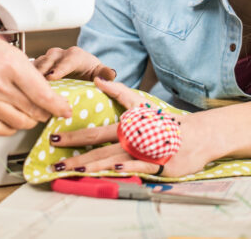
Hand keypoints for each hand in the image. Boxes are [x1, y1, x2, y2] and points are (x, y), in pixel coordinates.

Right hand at [0, 22, 71, 136]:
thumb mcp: (11, 51)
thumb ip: (29, 73)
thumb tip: (48, 92)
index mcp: (10, 64)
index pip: (42, 94)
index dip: (58, 105)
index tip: (65, 110)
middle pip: (32, 110)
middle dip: (46, 112)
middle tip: (49, 110)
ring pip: (18, 122)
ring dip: (30, 121)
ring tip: (32, 114)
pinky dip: (10, 128)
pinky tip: (14, 121)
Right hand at [32, 46, 115, 81]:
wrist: (80, 69)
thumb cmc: (89, 70)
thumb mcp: (99, 71)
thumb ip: (105, 73)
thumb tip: (110, 74)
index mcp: (74, 55)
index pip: (67, 60)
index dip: (59, 68)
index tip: (52, 76)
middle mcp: (58, 55)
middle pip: (48, 61)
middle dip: (41, 72)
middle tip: (36, 85)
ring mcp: (46, 60)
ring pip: (36, 65)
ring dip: (31, 77)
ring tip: (26, 89)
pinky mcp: (36, 66)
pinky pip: (28, 71)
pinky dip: (25, 79)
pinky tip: (22, 89)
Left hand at [49, 77, 214, 177]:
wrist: (197, 136)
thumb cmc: (166, 123)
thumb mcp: (142, 105)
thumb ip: (120, 93)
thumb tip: (100, 80)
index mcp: (126, 126)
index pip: (94, 131)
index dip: (73, 134)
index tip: (53, 137)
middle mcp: (131, 138)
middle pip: (98, 146)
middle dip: (75, 153)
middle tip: (55, 160)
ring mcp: (143, 152)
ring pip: (114, 158)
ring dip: (93, 164)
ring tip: (74, 169)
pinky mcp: (157, 164)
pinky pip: (140, 166)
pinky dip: (127, 166)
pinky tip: (114, 169)